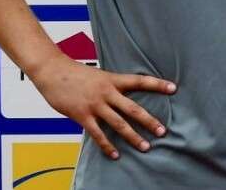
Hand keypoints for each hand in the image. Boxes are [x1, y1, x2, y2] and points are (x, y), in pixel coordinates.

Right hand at [28, 54, 174, 159]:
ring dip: (133, 136)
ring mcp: (95, 105)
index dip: (157, 84)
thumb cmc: (75, 73)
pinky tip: (116, 154)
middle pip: (133, 108)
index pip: (140, 81)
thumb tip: (122, 97)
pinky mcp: (82, 116)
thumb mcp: (99, 75)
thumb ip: (111, 86)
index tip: (174, 88)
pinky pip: (98, 134)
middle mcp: (107, 92)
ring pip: (118, 124)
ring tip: (145, 147)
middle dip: (149, 121)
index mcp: (113, 79)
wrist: (52, 72)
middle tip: (163, 131)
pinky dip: (107, 145)